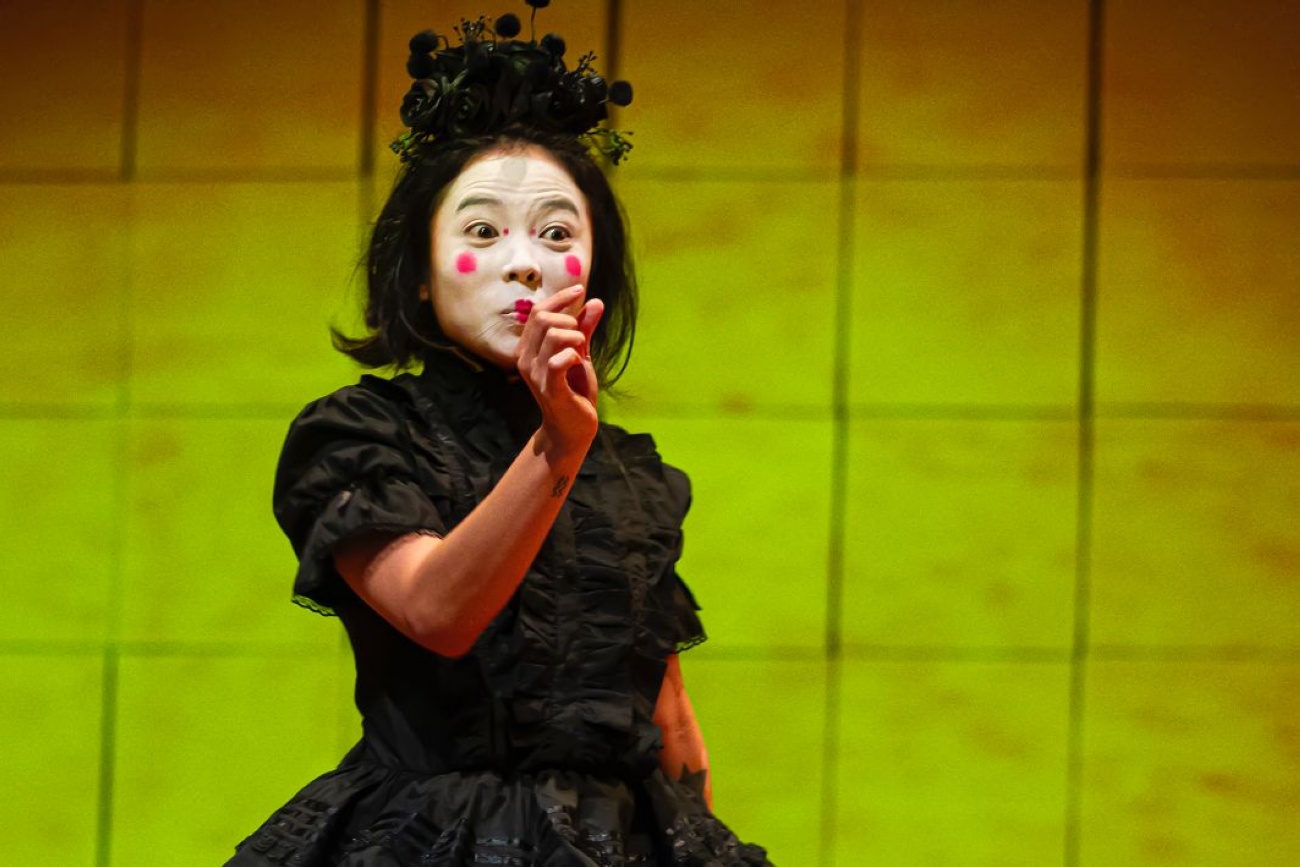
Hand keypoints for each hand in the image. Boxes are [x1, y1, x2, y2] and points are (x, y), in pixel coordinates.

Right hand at [515, 284, 604, 454]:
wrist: (573, 428)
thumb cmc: (574, 390)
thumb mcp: (580, 354)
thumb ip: (584, 329)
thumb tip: (595, 301)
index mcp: (528, 348)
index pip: (538, 311)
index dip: (560, 298)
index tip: (581, 289)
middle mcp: (525, 359)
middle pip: (544, 318)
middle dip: (570, 321)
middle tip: (581, 340)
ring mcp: (536, 374)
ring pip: (554, 335)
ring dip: (576, 338)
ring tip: (581, 354)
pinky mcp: (550, 389)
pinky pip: (560, 360)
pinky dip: (575, 356)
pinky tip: (579, 365)